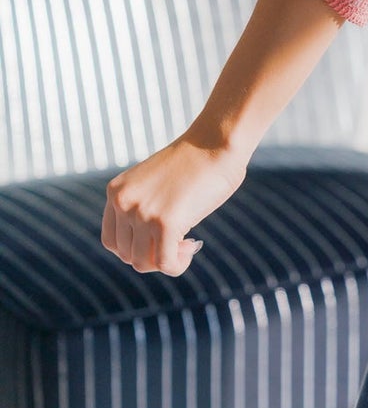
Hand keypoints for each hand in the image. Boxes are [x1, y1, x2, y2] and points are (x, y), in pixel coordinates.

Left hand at [102, 132, 247, 276]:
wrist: (216, 142)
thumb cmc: (196, 161)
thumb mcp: (155, 184)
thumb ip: (143, 208)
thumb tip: (150, 249)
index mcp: (116, 191)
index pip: (111, 241)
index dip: (135, 248)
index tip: (158, 240)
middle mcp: (123, 203)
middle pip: (126, 254)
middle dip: (152, 255)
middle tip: (178, 241)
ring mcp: (142, 213)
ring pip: (143, 263)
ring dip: (166, 260)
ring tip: (187, 243)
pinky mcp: (164, 224)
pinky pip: (166, 264)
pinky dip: (178, 265)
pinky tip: (192, 247)